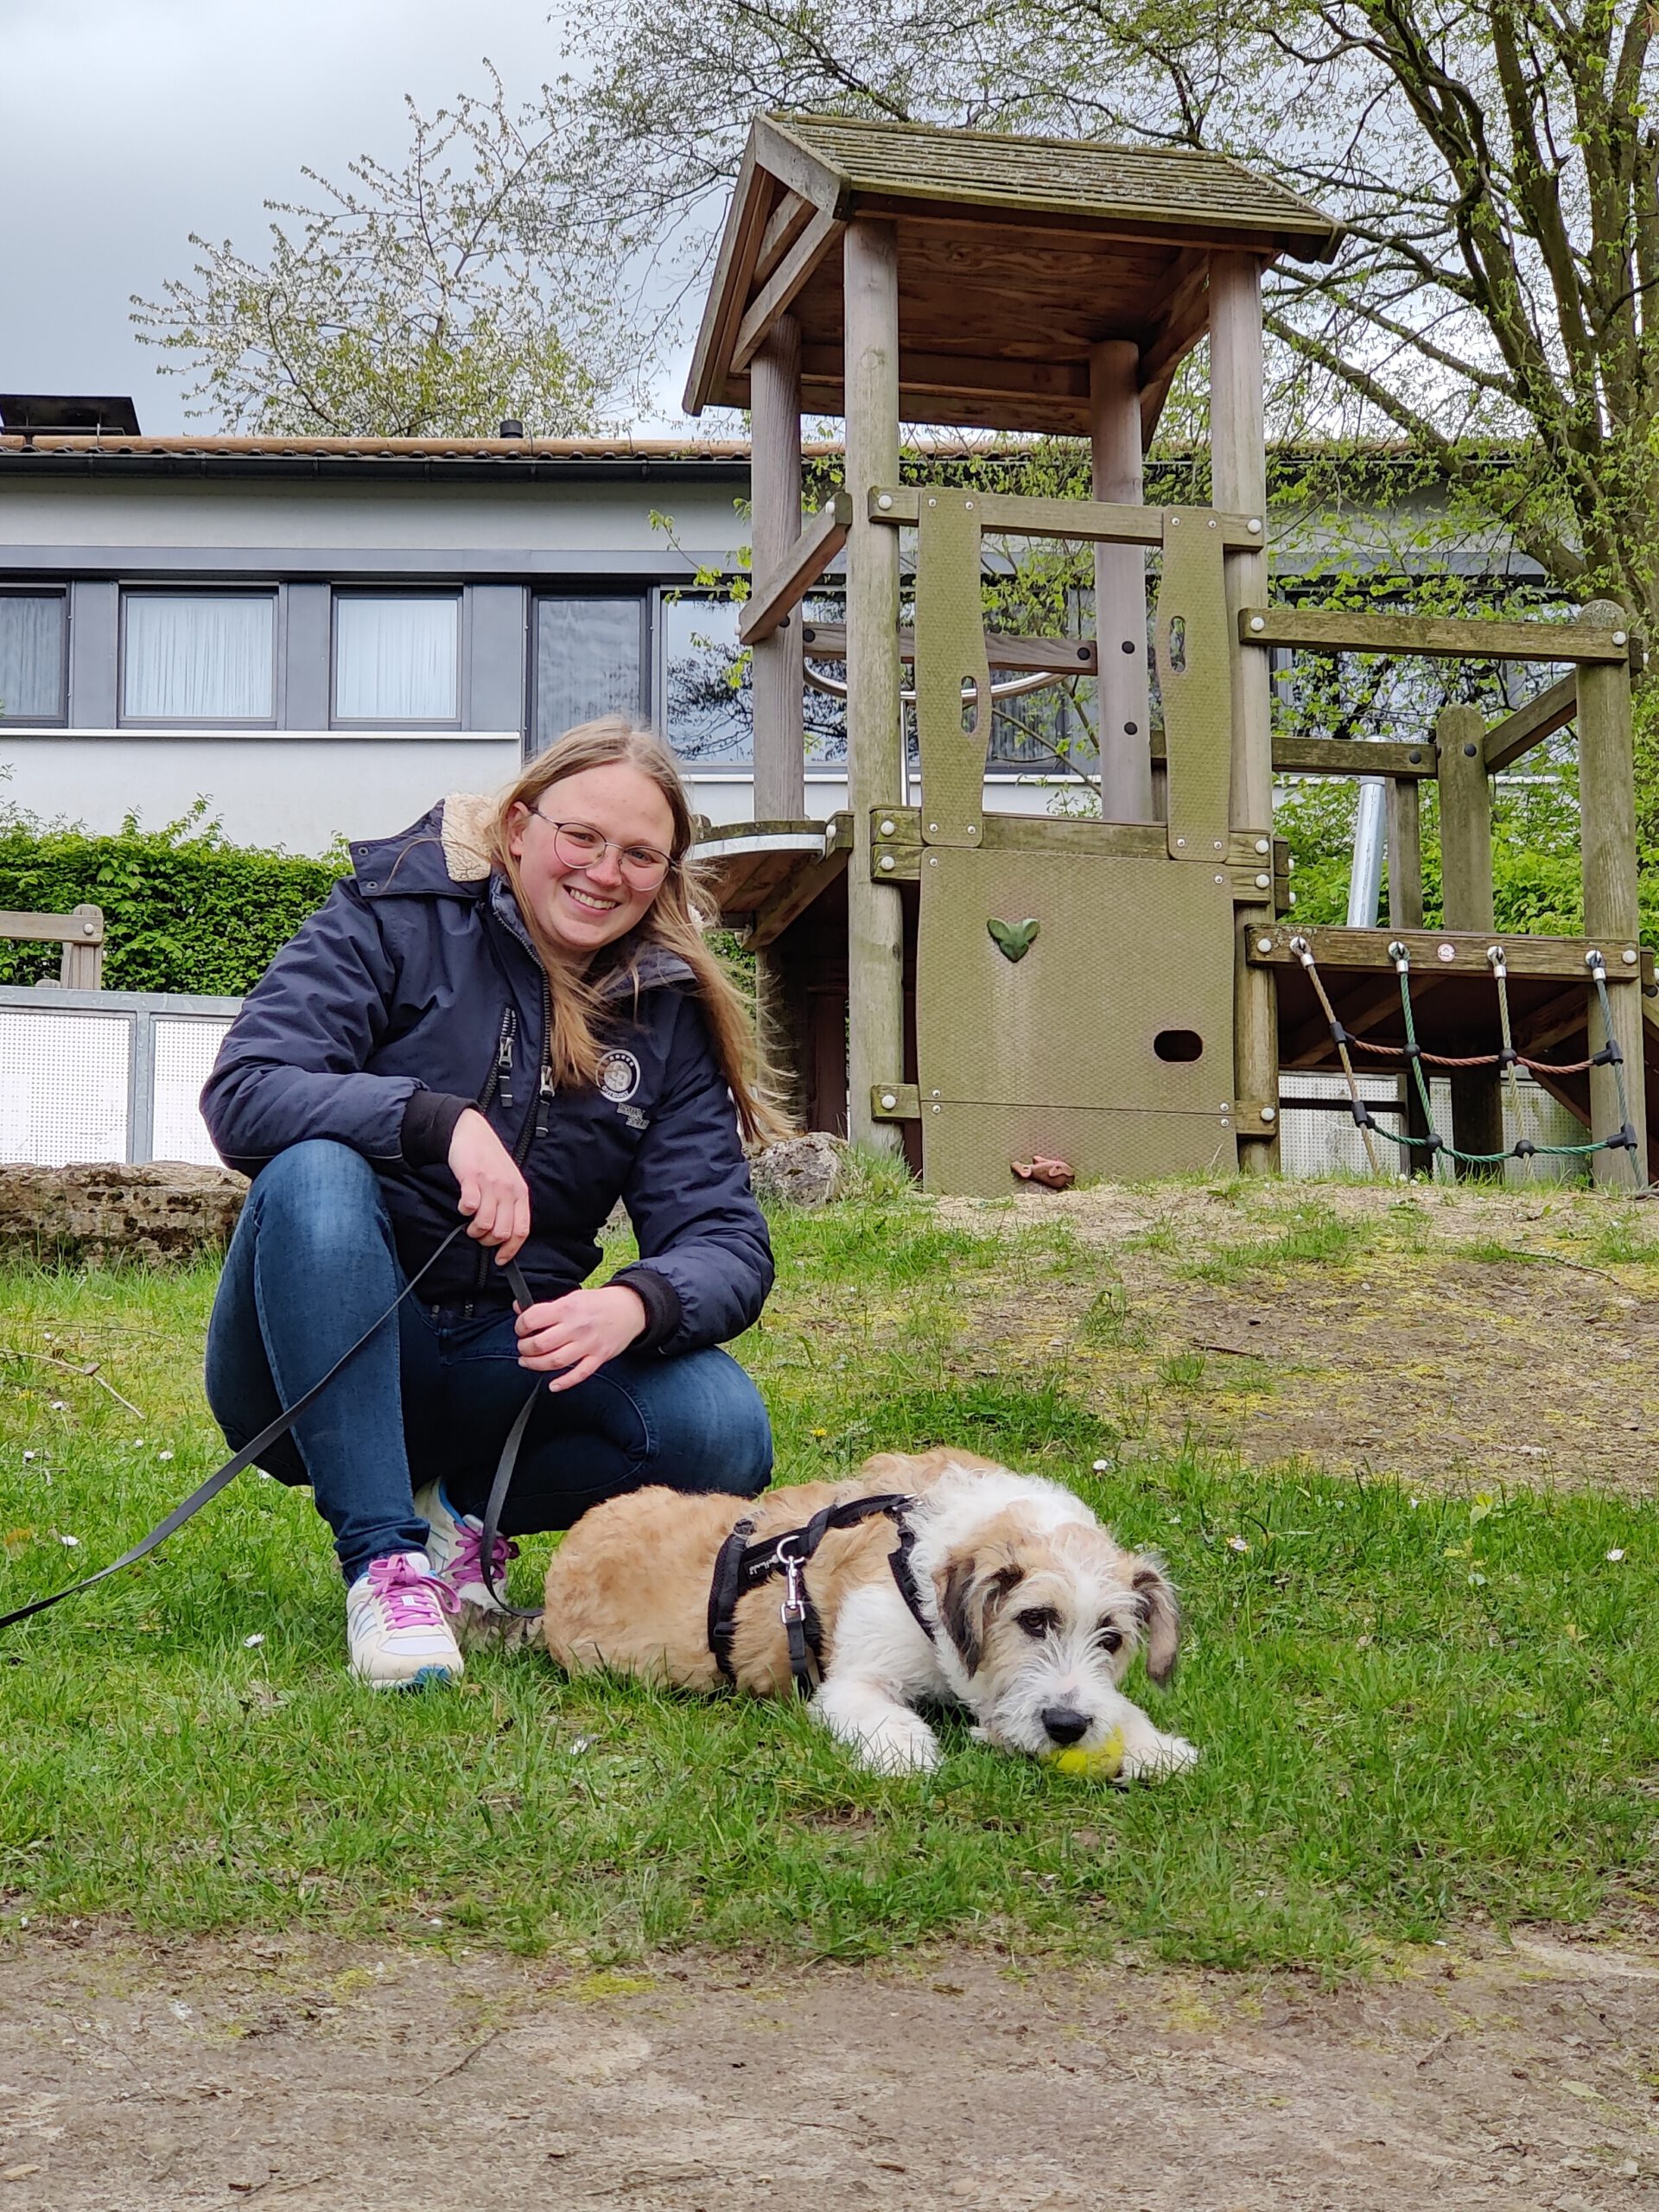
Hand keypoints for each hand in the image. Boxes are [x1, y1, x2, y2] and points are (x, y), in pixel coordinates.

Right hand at [447, 1108, 530, 1264]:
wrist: (471, 1132)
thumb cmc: (490, 1160)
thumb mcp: (508, 1182)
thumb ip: (509, 1205)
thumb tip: (506, 1236)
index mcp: (520, 1193)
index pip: (521, 1230)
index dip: (511, 1249)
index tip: (500, 1260)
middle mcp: (508, 1190)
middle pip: (502, 1232)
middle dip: (488, 1241)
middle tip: (479, 1235)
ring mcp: (490, 1183)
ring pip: (486, 1224)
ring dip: (475, 1230)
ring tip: (470, 1222)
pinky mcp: (472, 1177)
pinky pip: (469, 1206)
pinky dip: (464, 1211)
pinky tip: (463, 1205)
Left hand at [514, 1285, 647, 1392]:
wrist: (630, 1308)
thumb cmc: (599, 1303)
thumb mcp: (572, 1297)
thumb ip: (546, 1306)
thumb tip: (519, 1308)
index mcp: (567, 1308)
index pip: (533, 1319)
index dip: (520, 1326)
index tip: (521, 1330)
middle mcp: (576, 1327)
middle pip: (540, 1344)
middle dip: (524, 1348)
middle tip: (523, 1347)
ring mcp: (588, 1344)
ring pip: (555, 1361)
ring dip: (536, 1365)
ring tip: (528, 1362)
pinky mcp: (598, 1357)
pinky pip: (579, 1374)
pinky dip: (564, 1383)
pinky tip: (553, 1385)